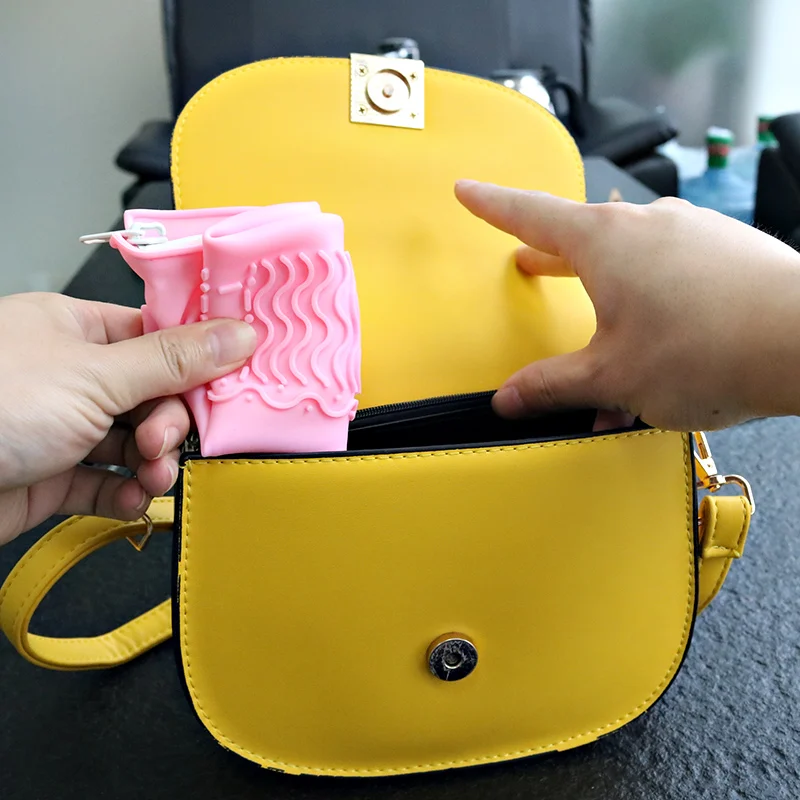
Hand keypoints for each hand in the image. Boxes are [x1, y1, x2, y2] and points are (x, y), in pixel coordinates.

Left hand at [0, 293, 255, 544]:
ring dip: (152, 464)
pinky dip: (124, 493)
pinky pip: (105, 482)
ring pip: (133, 442)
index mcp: (76, 330)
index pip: (159, 337)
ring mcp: (60, 427)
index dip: (197, 362)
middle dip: (168, 424)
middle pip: (152, 395)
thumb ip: (174, 360)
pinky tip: (129, 499)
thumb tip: (240, 333)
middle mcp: (70, 375)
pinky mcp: (51, 476)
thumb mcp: (95, 376)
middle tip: (160, 442)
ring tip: (150, 478)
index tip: (226, 386)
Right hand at [455, 181, 799, 430]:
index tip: (468, 191)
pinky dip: (653, 306)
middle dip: (551, 258)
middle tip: (528, 264)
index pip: (530, 215)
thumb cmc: (707, 349)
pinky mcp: (728, 252)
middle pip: (582, 238)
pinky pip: (673, 274)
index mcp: (604, 242)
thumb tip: (509, 399)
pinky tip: (658, 352)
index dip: (492, 205)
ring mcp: (692, 234)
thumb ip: (553, 386)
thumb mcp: (612, 377)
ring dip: (608, 298)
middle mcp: (647, 225)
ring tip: (600, 341)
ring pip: (632, 263)